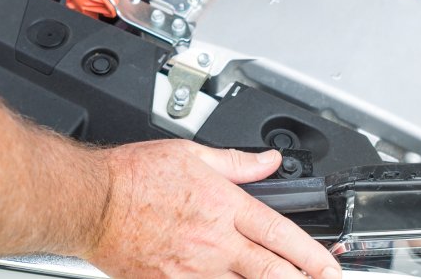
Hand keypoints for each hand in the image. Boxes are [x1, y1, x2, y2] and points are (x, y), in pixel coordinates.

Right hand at [86, 140, 340, 278]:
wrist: (91, 202)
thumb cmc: (132, 176)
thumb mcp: (192, 154)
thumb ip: (237, 162)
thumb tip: (268, 160)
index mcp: (224, 207)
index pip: (282, 235)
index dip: (313, 256)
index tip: (329, 267)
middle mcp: (214, 243)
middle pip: (273, 274)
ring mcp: (193, 271)